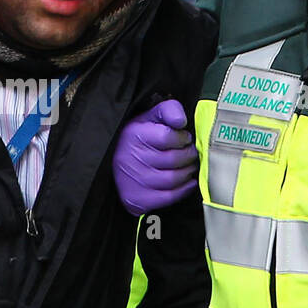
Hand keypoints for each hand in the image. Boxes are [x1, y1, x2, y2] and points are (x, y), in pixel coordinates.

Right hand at [113, 99, 198, 214]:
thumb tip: (180, 120)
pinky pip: (169, 196)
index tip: (184, 138)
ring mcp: (133, 180)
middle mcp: (131, 157)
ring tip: (189, 165)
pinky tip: (187, 181)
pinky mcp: (137, 198)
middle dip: (188, 155)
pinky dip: (183, 189)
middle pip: (173, 159)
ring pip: (173, 178)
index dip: (182, 137)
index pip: (167, 136)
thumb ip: (168, 109)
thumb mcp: (150, 117)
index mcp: (134, 134)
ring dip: (187, 172)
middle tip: (190, 152)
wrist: (116, 163)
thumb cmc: (139, 138)